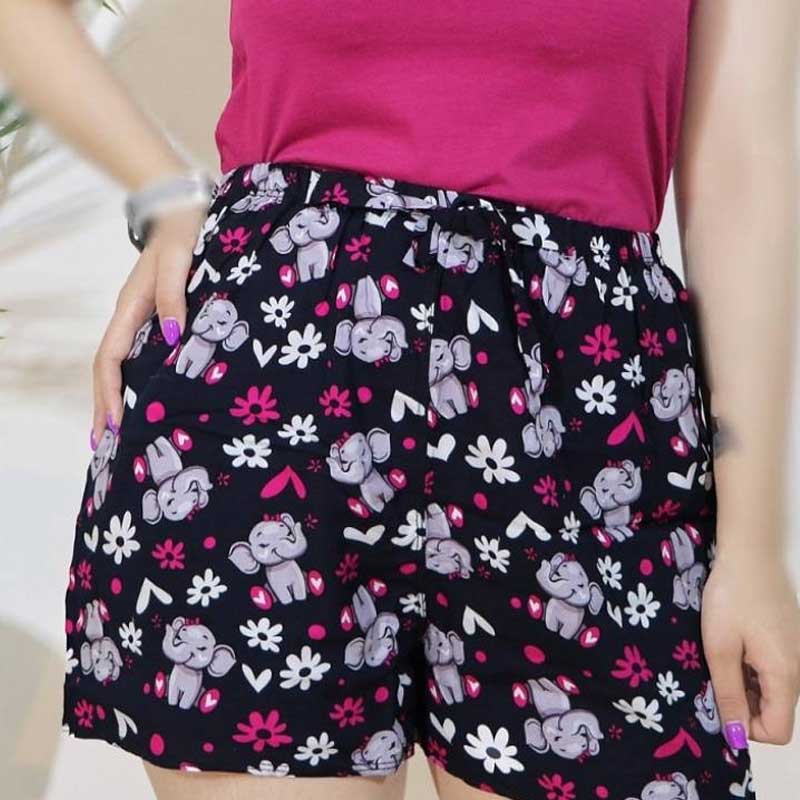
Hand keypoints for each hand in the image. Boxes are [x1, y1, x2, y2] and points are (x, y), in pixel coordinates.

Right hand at [90, 205, 207, 448]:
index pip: (109, 359)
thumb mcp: (180, 265)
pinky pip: (136, 356)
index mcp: (130, 309)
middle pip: (107, 370)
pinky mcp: (155, 317)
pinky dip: (132, 381)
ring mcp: (140, 319)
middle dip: (104, 405)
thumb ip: (176, 301)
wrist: (184, 213)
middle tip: (103, 444)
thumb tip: (171, 339)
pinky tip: (140, 398)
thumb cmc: (183, 237)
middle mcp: (130, 318)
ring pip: (120, 365)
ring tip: (115, 432)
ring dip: (115, 397)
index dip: (110, 393)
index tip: (114, 424)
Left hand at [702, 548, 799, 747]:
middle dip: (743, 705)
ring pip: (773, 691)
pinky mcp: (790, 640)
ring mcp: (797, 654)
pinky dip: (752, 668)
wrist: (750, 555)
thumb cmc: (731, 598)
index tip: (718, 702)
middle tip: (713, 676)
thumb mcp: (720, 648)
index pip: (778, 732)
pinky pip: (773, 670)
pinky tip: (732, 644)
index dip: (746, 727)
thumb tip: (735, 737)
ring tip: (721, 656)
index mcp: (784, 676)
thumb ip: (728, 693)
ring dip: (746, 685)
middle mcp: (799, 670)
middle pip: (776, 713)